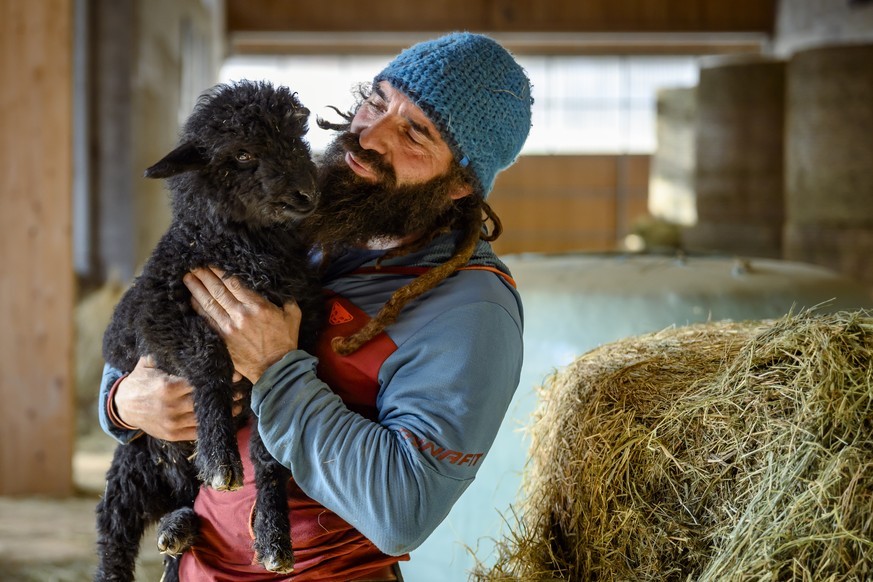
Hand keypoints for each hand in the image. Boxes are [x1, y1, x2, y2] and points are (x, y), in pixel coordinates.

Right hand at [114, 355, 247, 441]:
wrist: (122, 407)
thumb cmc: (139, 381)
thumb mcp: (148, 363)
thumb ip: (167, 353)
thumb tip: (185, 334)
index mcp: (167, 387)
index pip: (199, 382)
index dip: (217, 378)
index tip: (233, 374)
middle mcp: (171, 407)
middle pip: (204, 401)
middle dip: (224, 395)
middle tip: (239, 389)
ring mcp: (172, 423)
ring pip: (203, 418)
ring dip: (222, 412)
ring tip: (237, 404)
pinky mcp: (173, 435)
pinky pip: (196, 432)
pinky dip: (210, 426)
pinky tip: (223, 419)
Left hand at [183, 266, 301, 383]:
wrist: (276, 368)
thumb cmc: (286, 341)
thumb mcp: (293, 315)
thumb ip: (287, 299)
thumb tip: (280, 289)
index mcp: (258, 306)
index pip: (234, 283)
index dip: (220, 272)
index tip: (212, 263)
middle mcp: (240, 314)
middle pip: (218, 291)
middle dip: (205, 276)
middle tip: (194, 266)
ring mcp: (229, 327)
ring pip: (209, 304)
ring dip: (197, 290)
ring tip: (187, 278)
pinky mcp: (223, 339)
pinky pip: (207, 320)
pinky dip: (198, 309)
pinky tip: (191, 300)